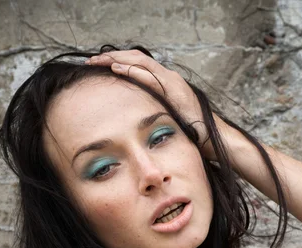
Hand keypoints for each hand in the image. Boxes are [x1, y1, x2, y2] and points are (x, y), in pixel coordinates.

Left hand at [86, 50, 215, 158]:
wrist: (210, 138)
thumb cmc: (189, 131)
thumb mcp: (166, 116)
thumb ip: (152, 109)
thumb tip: (133, 114)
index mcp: (165, 82)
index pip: (138, 64)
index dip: (118, 61)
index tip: (99, 65)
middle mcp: (169, 77)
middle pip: (136, 58)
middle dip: (113, 56)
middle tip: (91, 61)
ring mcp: (172, 82)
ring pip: (141, 62)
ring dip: (118, 59)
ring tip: (99, 61)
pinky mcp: (174, 91)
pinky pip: (150, 76)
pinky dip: (132, 71)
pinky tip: (117, 69)